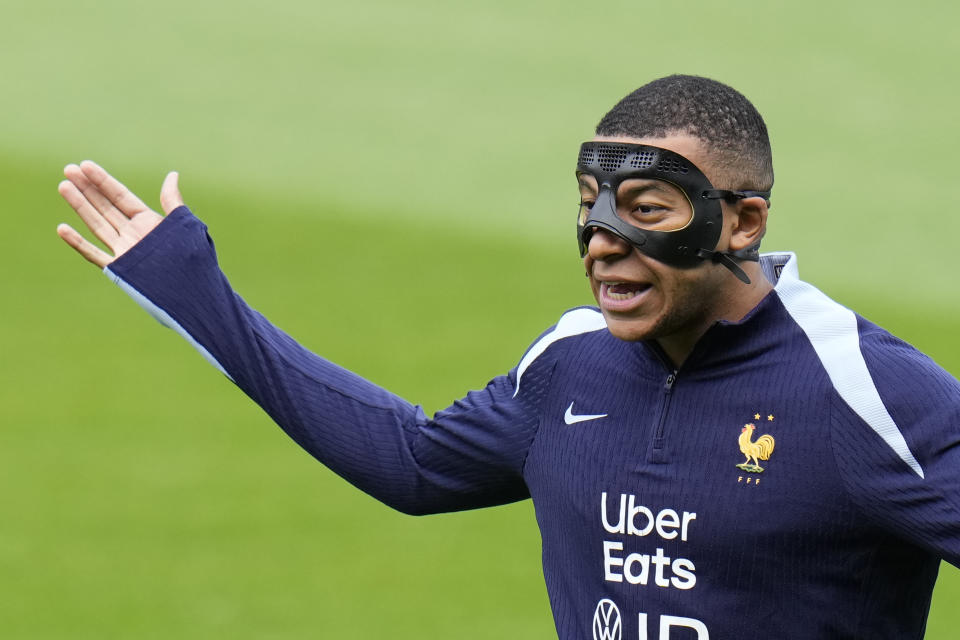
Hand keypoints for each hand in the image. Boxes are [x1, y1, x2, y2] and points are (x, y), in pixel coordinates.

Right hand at [56, 161, 184, 267]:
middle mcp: (134, 234)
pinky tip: (62, 228)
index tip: (85, 165)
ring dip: (80, 206)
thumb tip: (172, 174)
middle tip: (68, 169)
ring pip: (96, 224)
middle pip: (105, 207)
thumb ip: (172, 201)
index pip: (121, 196)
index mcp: (149, 222)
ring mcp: (124, 251)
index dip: (103, 180)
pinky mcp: (119, 269)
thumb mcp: (184, 224)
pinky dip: (78, 243)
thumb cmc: (193, 258)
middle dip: (87, 188)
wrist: (192, 290)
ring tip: (63, 186)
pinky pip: (94, 255)